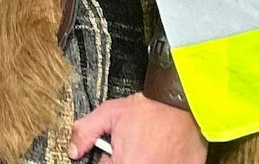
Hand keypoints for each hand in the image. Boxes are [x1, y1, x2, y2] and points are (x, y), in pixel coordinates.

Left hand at [69, 95, 205, 163]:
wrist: (183, 101)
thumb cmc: (151, 107)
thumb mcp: (110, 112)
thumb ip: (86, 131)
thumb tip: (74, 149)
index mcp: (126, 163)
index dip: (109, 159)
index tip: (115, 151)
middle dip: (126, 159)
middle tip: (133, 147)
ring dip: (145, 159)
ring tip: (149, 147)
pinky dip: (164, 160)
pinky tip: (163, 150)